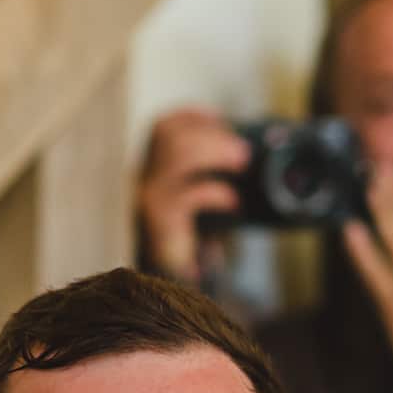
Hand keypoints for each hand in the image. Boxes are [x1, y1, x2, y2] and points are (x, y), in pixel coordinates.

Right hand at [136, 108, 249, 280]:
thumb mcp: (196, 192)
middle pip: (171, 135)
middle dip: (211, 135)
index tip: (223, 122)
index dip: (193, 117)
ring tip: (241, 162)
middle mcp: (145, 176)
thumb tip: (247, 151)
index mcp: (151, 165)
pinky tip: (234, 202)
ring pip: (176, 156)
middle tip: (242, 150)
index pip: (164, 125)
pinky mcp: (161, 219)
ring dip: (215, 152)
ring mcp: (150, 196)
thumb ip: (208, 170)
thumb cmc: (190, 230)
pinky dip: (216, 192)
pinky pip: (189, 195)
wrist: (173, 275)